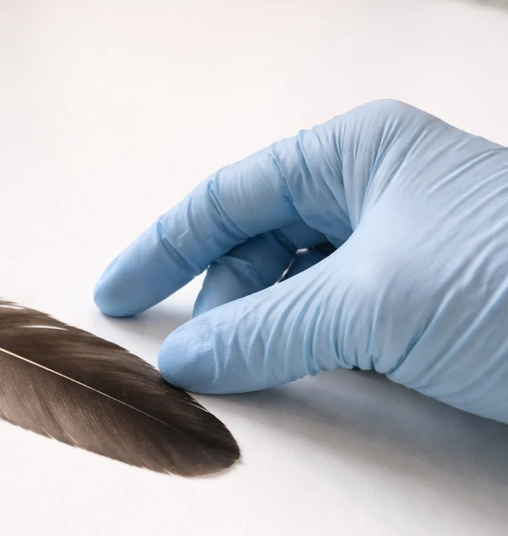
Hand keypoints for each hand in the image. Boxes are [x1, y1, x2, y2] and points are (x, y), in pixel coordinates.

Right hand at [94, 100, 507, 422]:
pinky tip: (291, 379)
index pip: (228, 199)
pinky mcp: (419, 303)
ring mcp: (398, 250)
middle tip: (195, 366)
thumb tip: (186, 364)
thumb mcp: (373, 303)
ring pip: (291, 289)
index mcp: (355, 156)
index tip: (115, 297)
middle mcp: (372, 193)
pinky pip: (330, 322)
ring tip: (242, 378)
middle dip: (218, 303)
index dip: (162, 249)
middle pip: (256, 247)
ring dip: (258, 333)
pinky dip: (300, 353)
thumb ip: (264, 331)